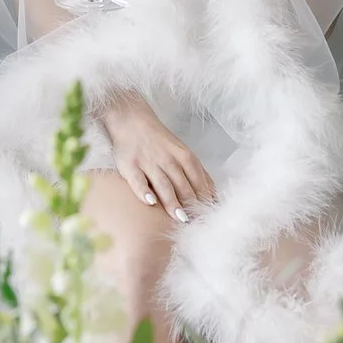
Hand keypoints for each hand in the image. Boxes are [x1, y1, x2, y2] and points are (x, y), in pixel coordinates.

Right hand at [101, 90, 214, 221]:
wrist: (131, 119)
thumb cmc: (159, 141)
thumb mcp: (182, 151)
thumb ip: (196, 171)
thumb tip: (213, 195)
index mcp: (184, 156)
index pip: (199, 180)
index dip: (204, 199)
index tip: (208, 216)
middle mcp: (168, 159)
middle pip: (183, 185)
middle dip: (191, 205)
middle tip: (197, 224)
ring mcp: (148, 162)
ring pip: (164, 185)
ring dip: (173, 203)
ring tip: (180, 219)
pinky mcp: (129, 165)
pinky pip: (138, 180)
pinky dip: (144, 191)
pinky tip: (150, 202)